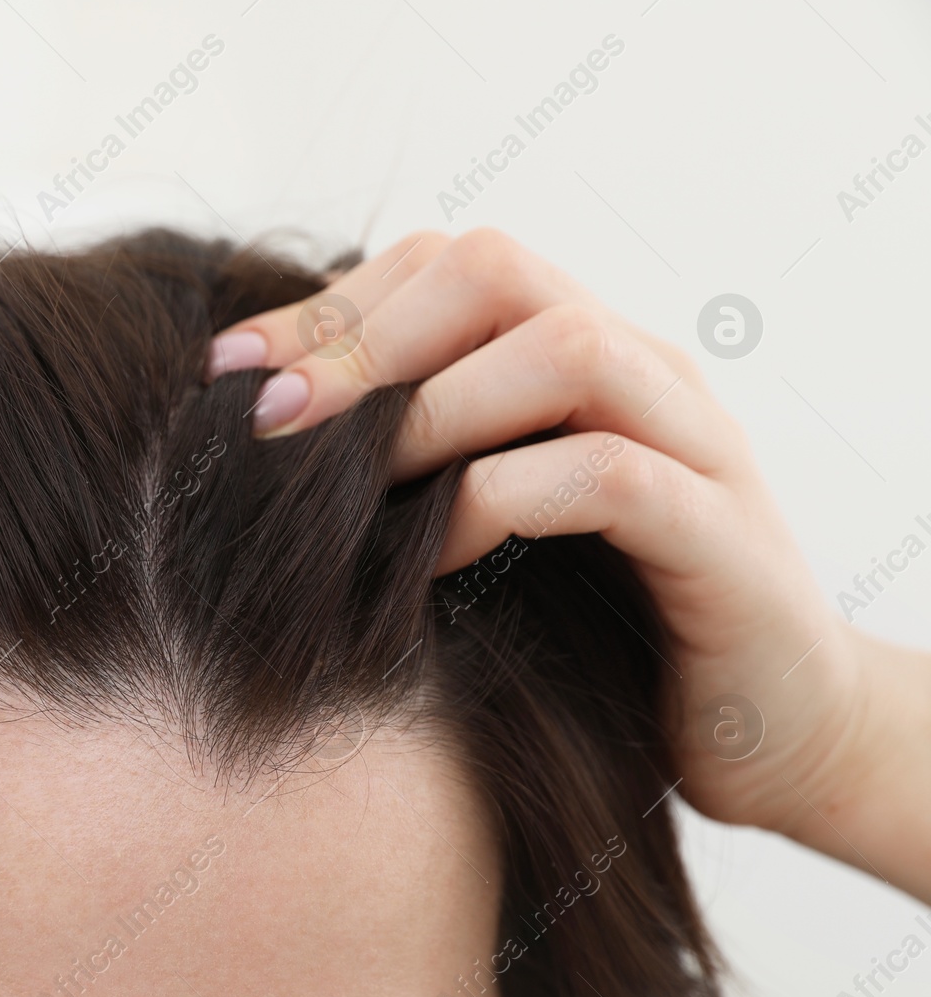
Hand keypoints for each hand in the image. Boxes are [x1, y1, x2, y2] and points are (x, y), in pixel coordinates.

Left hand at [209, 229, 930, 902]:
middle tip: (267, 422)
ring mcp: (695, 445)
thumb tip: (263, 448)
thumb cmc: (603, 626)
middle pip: (499, 271)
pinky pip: (614, 477)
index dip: (328, 307)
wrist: (769, 730)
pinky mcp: (724, 541)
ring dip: (431, 409)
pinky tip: (439, 554)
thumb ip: (416, 471)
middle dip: (364, 339)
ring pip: (566, 349)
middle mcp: (641, 373)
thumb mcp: (494, 530)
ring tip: (343, 483)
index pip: (446, 266)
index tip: (226, 376)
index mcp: (579, 356)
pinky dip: (506, 500)